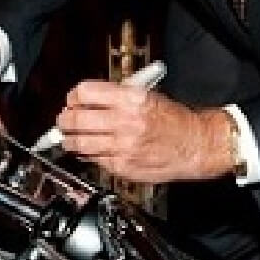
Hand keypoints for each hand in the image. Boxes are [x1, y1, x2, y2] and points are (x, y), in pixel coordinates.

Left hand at [55, 80, 233, 182]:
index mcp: (130, 98)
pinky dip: (87, 155)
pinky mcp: (123, 167)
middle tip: (63, 120)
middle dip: (64, 120)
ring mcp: (123, 146)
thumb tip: (86, 100)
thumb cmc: (173, 120)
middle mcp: (125, 121)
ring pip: (79, 144)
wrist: (196, 144)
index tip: (72, 100)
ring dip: (69, 140)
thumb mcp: (146, 95)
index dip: (74, 96)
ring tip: (69, 137)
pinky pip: (94, 160)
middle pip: (76, 119)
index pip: (85, 92)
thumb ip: (115, 97)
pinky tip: (88, 150)